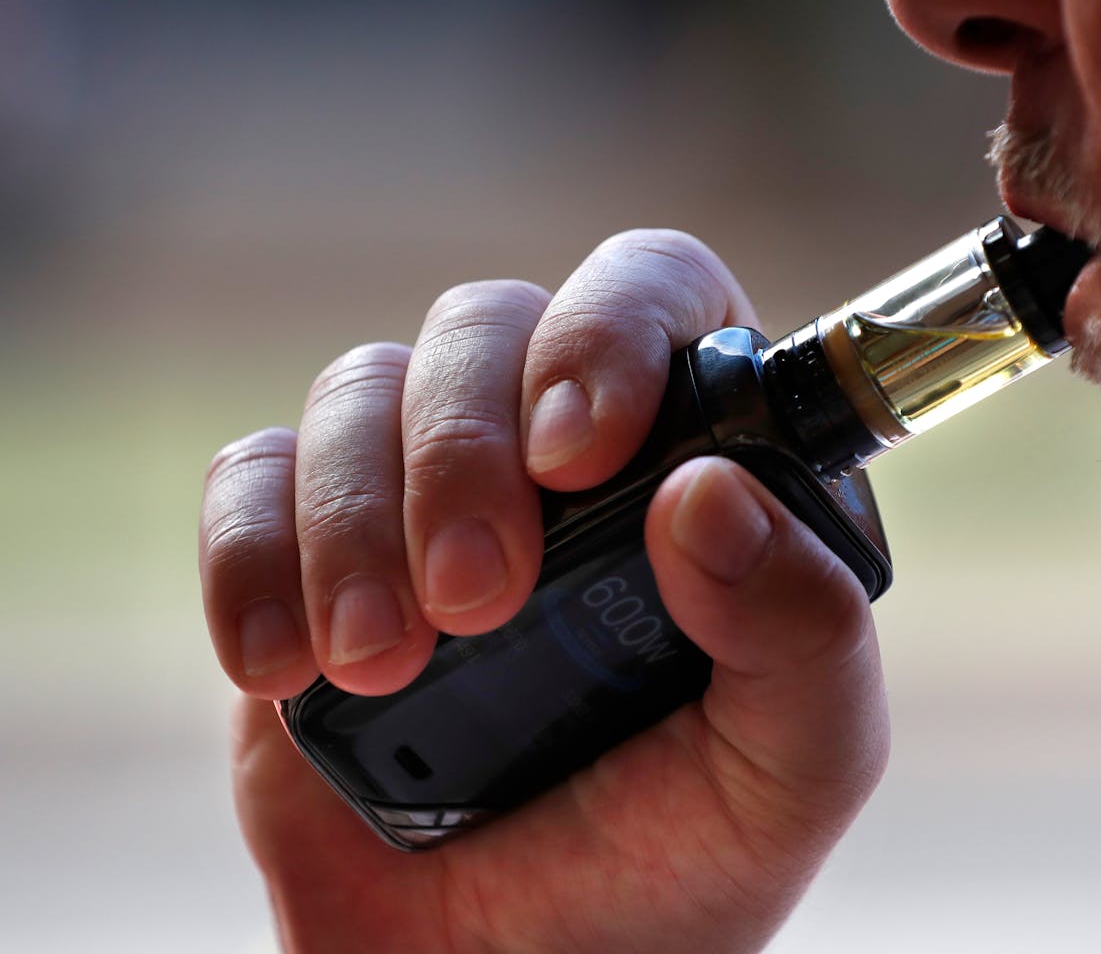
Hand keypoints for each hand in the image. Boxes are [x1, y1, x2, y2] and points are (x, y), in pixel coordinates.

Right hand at [199, 230, 888, 952]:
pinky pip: (250, 479)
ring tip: (387, 666)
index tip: (585, 453)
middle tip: (481, 602)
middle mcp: (556, 452)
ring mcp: (424, 494)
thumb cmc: (676, 857)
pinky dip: (252, 555)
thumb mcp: (792, 766)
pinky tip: (281, 667)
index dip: (611, 331)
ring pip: (360, 391)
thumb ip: (802, 633)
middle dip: (466, 452)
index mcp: (693, 460)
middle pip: (487, 324)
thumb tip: (712, 495)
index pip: (656, 291)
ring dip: (358, 520)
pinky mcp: (310, 556)